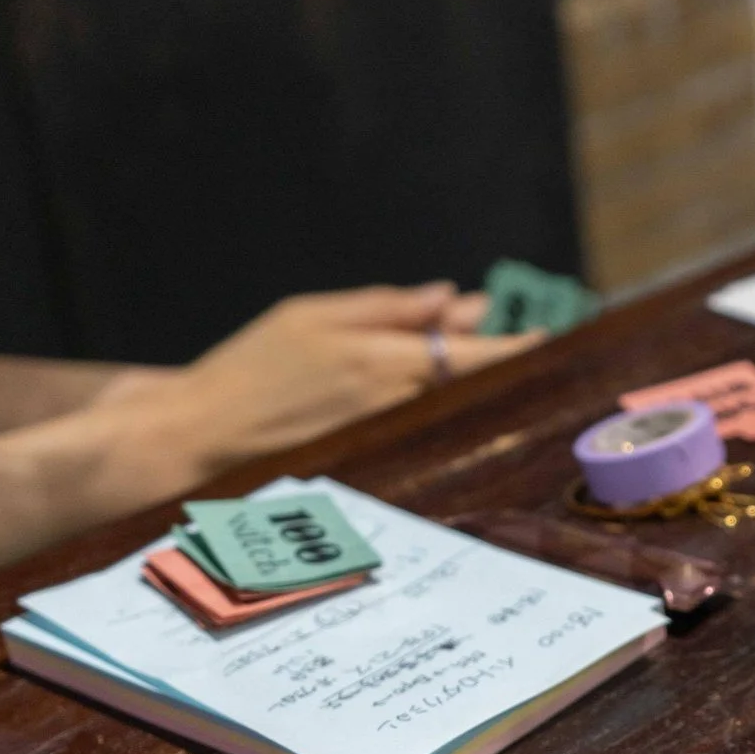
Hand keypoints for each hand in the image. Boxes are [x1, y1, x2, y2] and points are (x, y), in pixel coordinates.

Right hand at [91, 284, 540, 490]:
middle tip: (516, 331)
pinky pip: (421, 425)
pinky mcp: (372, 456)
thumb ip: (386, 308)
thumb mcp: (311, 316)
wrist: (203, 434)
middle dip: (492, 356)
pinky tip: (433, 388)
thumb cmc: (250, 368)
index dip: (515, 348)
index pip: (469, 355)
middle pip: (466, 380)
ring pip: (446, 402)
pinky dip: (436, 402)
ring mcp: (385, 435)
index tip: (551, 337)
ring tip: (470, 349)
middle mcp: (390, 403)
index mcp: (376, 359)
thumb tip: (450, 297)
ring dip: (465, 378)